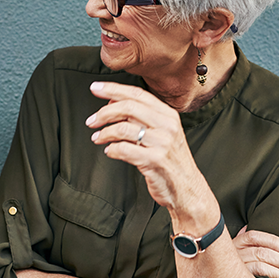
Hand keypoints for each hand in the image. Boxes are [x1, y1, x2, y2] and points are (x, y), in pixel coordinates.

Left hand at [85, 81, 209, 213]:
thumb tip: (112, 102)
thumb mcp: (162, 133)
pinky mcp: (154, 161)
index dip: (113, 89)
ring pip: (122, 129)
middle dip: (104, 112)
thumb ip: (141, 117)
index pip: (137, 94)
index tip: (95, 88)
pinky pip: (124, 149)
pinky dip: (112, 149)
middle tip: (91, 121)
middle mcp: (167, 126)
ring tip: (97, 138)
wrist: (187, 189)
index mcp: (168, 114)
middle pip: (128, 107)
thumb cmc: (170, 160)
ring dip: (104, 133)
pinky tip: (109, 151)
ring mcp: (162, 143)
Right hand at [232, 226, 278, 277]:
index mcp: (233, 244)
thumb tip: (247, 226)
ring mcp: (233, 267)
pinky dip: (275, 276)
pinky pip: (259, 273)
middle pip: (261, 251)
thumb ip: (241, 241)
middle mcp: (232, 253)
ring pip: (261, 263)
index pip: (253, 236)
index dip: (274, 241)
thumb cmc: (228, 269)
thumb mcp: (233, 252)